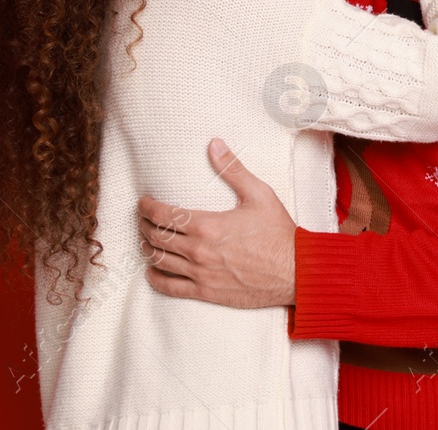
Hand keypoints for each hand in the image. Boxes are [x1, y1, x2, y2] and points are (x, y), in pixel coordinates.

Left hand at [137, 138, 296, 307]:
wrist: (295, 272)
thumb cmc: (278, 232)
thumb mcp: (259, 194)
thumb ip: (233, 169)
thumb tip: (214, 144)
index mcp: (208, 225)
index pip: (165, 214)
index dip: (148, 207)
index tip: (143, 202)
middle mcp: (199, 251)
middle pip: (157, 237)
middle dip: (144, 225)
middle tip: (142, 218)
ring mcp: (200, 274)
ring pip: (159, 261)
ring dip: (147, 248)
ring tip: (146, 239)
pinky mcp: (206, 292)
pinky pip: (169, 287)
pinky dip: (155, 277)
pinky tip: (152, 270)